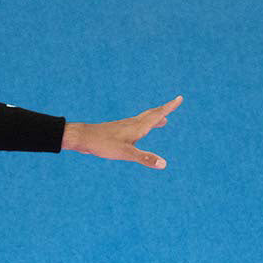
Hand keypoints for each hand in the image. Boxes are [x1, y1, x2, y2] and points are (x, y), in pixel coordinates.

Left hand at [67, 95, 182, 168]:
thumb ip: (145, 158)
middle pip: (151, 115)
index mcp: (138, 127)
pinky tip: (135, 131)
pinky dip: (141, 125)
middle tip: (172, 106)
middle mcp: (132, 124)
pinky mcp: (115, 131)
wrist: (83, 138)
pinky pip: (133, 125)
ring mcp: (123, 127)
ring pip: (142, 120)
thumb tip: (164, 164)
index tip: (179, 98)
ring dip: (153, 118)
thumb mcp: (126, 153)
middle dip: (163, 112)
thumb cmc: (104, 144)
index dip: (169, 107)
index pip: (157, 115)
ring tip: (161, 121)